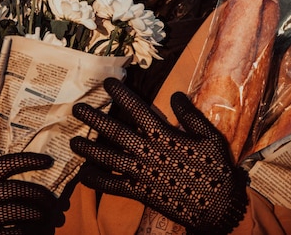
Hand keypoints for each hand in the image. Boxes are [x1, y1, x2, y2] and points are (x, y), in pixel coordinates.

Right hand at [0, 152, 63, 234]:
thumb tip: (28, 169)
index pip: (5, 164)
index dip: (29, 160)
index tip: (48, 161)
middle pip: (17, 190)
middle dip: (40, 195)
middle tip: (55, 201)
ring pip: (19, 213)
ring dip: (40, 216)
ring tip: (51, 218)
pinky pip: (15, 233)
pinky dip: (31, 232)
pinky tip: (40, 232)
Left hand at [71, 78, 247, 234]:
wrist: (218, 207)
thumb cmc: (215, 168)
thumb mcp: (209, 136)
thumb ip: (190, 114)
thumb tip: (175, 95)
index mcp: (164, 135)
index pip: (137, 109)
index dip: (121, 95)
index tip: (108, 83)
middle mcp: (149, 152)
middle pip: (116, 132)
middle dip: (96, 119)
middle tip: (78, 108)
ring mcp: (143, 173)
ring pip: (110, 158)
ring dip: (90, 149)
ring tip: (73, 141)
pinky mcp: (141, 192)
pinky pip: (114, 186)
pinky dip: (98, 180)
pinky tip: (84, 174)